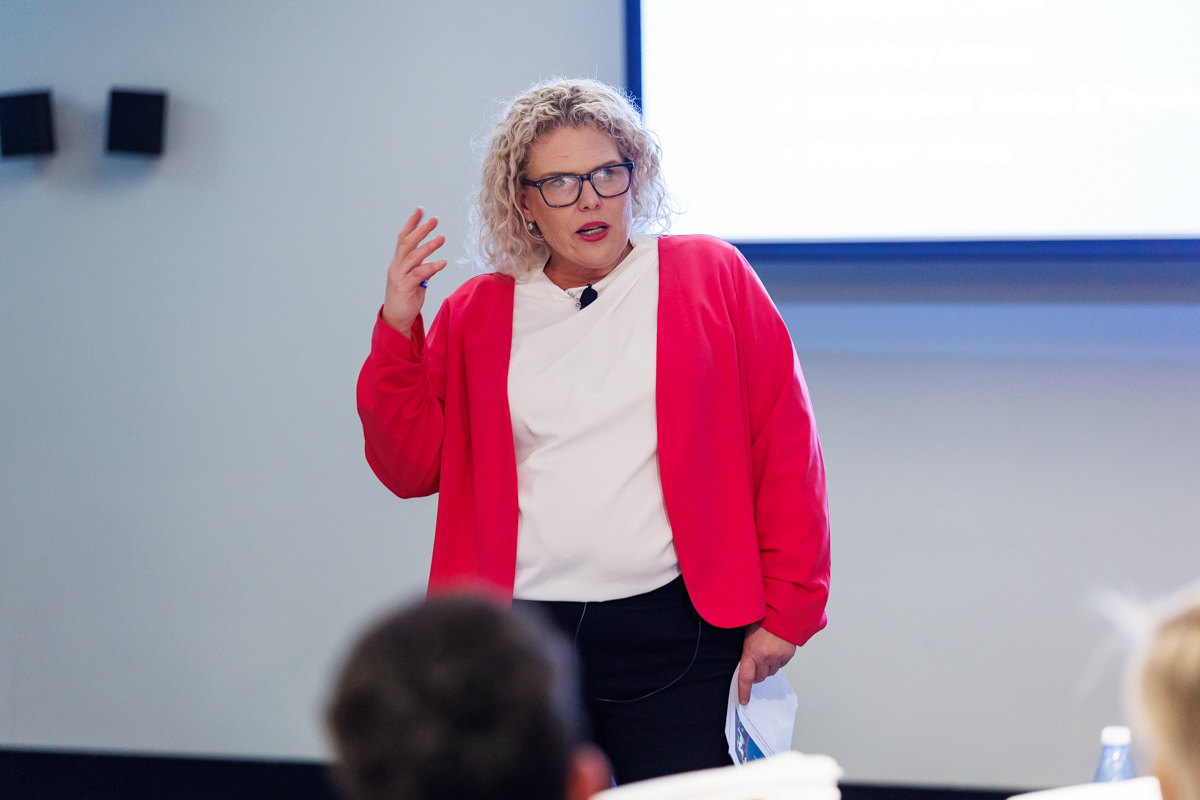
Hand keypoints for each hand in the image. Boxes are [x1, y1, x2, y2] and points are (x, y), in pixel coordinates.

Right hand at [381, 207, 447, 337]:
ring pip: (413, 256)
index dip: (412, 223)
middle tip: (434, 219)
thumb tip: (432, 261)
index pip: (403, 238)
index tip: (420, 210)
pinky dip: (431, 266)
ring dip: (429, 245)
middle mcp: (396, 266)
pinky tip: (443, 262)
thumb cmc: (406, 299)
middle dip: (421, 229)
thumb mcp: (415, 280)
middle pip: (408, 243)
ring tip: (442, 237)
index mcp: (398, 262)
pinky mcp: (404, 287)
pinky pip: (419, 274)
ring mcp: (399, 276)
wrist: (396, 320)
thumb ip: (421, 268)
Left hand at [737, 623, 795, 704]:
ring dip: (768, 666)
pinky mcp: (788, 655)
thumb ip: (747, 649)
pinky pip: (781, 664)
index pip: (745, 677)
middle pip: (760, 676)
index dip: (744, 691)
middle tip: (757, 660)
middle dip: (758, 672)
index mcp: (751, 652)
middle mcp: (765, 657)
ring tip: (767, 649)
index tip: (744, 701)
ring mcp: (778, 657)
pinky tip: (776, 648)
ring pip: (771, 671)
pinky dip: (778, 660)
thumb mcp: (747, 633)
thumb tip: (745, 661)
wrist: (781, 610)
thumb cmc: (762, 619)